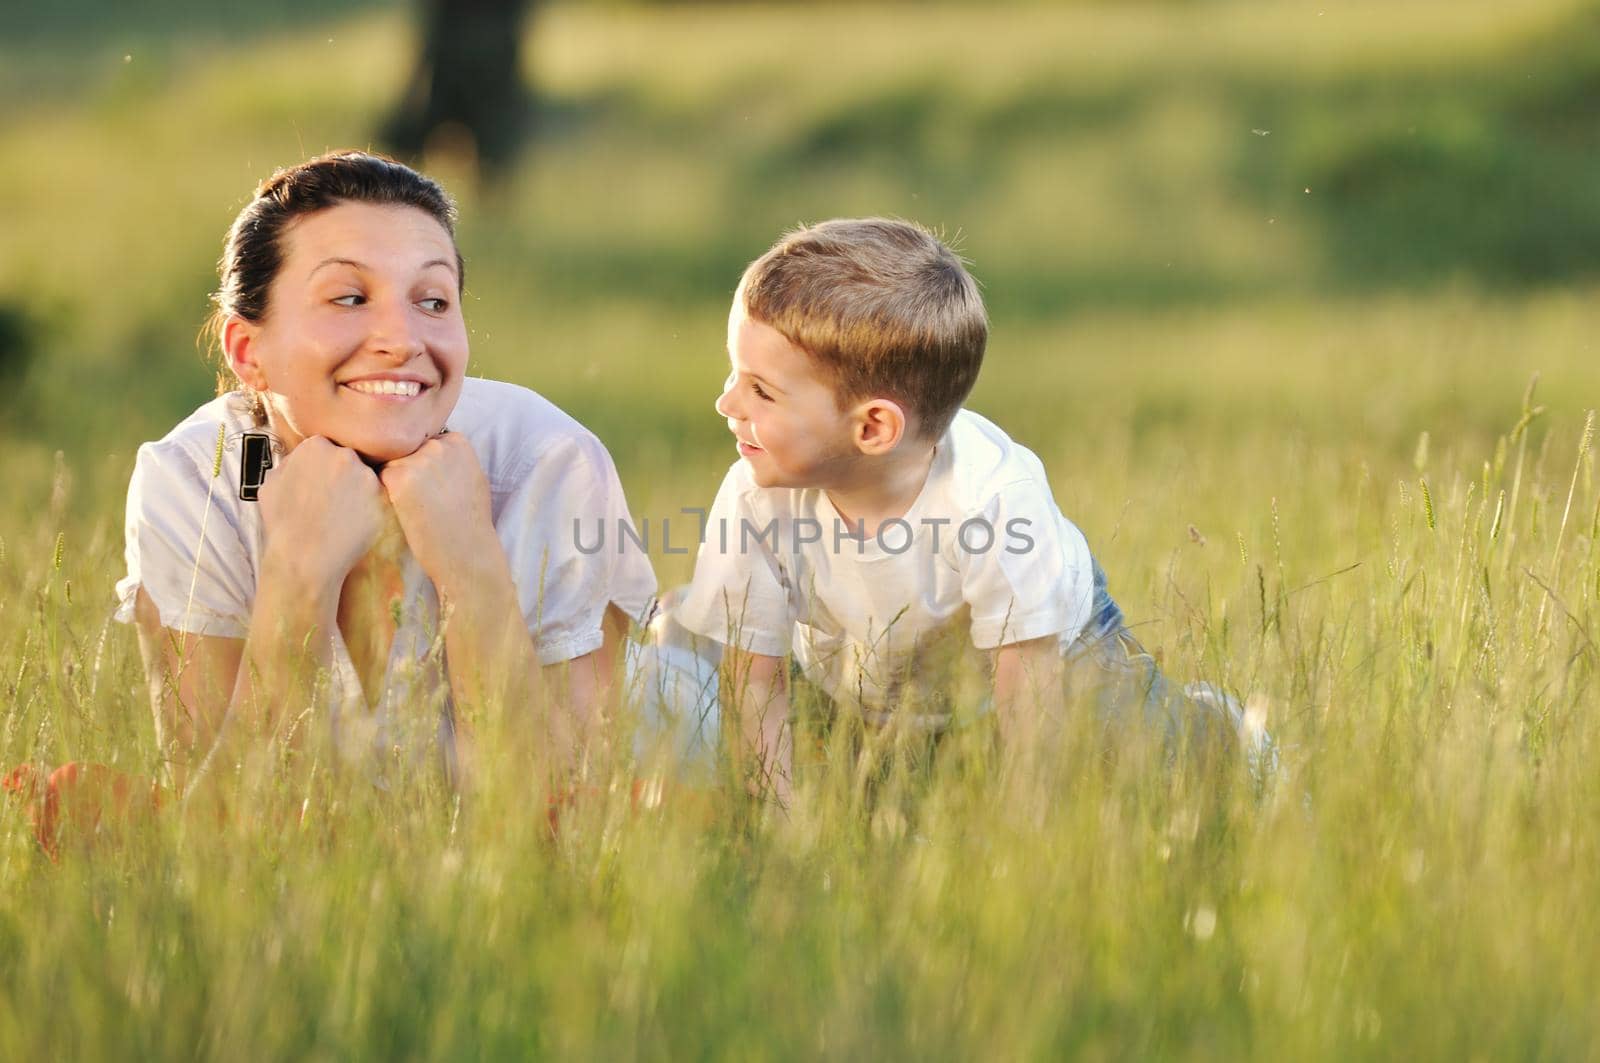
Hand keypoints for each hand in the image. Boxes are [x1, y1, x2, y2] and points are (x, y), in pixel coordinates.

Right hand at [257, 436, 389, 592]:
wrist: (303, 558)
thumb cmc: (282, 523)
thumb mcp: (271, 483)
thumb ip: (290, 463)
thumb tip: (300, 458)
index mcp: (316, 446)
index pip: (327, 447)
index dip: (324, 467)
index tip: (320, 483)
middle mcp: (345, 455)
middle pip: (349, 459)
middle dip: (343, 476)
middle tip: (332, 500)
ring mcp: (367, 477)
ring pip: (365, 478)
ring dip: (358, 492)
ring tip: (341, 515)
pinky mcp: (383, 498)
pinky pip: (378, 499)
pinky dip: (369, 509)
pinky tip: (353, 523)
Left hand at [379, 431, 499, 592]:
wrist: (465, 551)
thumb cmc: (469, 521)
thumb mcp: (472, 477)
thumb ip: (451, 459)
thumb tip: (432, 449)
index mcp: (457, 442)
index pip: (424, 441)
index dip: (421, 462)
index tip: (428, 484)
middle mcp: (438, 445)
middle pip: (406, 448)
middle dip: (406, 468)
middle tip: (417, 497)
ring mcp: (418, 459)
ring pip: (390, 461)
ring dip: (392, 481)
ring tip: (410, 507)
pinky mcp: (398, 477)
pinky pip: (378, 477)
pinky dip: (384, 493)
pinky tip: (400, 511)